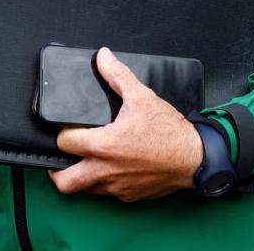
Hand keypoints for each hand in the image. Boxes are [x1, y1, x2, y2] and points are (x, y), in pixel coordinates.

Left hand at [49, 47, 202, 201]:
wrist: (195, 158)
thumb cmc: (170, 132)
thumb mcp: (142, 97)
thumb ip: (118, 75)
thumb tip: (103, 57)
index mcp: (103, 146)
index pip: (64, 143)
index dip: (62, 134)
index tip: (69, 129)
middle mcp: (106, 171)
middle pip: (64, 181)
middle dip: (58, 170)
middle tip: (64, 156)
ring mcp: (117, 188)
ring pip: (86, 190)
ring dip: (82, 176)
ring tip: (87, 162)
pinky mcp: (129, 196)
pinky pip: (108, 194)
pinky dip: (105, 184)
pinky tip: (113, 169)